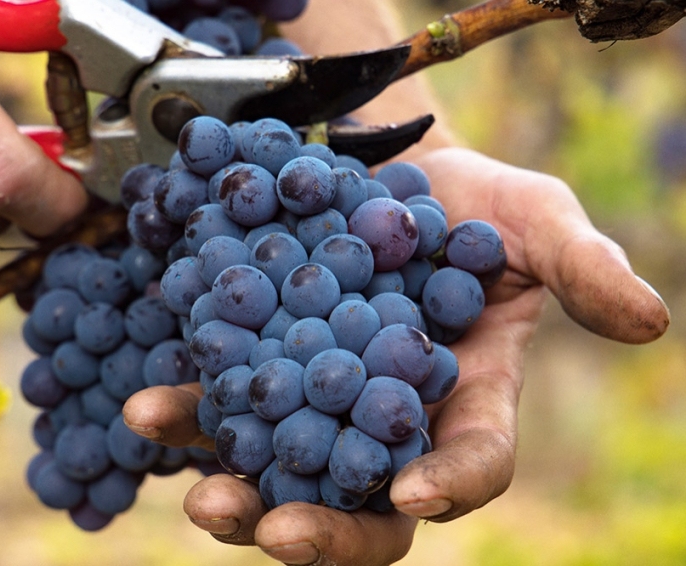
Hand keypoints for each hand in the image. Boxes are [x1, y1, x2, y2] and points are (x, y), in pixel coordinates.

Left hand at [122, 147, 668, 565]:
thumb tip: (649, 321)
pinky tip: (147, 408)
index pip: (469, 464)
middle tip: (275, 531)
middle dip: (323, 527)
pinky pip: (220, 407)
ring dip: (238, 493)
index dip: (450, 484)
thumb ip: (580, 268)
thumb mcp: (533, 218)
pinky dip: (186, 415)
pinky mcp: (259, 370)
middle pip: (363, 501)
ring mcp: (317, 403)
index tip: (414, 492)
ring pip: (280, 472)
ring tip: (201, 497)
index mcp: (463, 401)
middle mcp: (387, 420)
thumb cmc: (469, 199)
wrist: (381, 170)